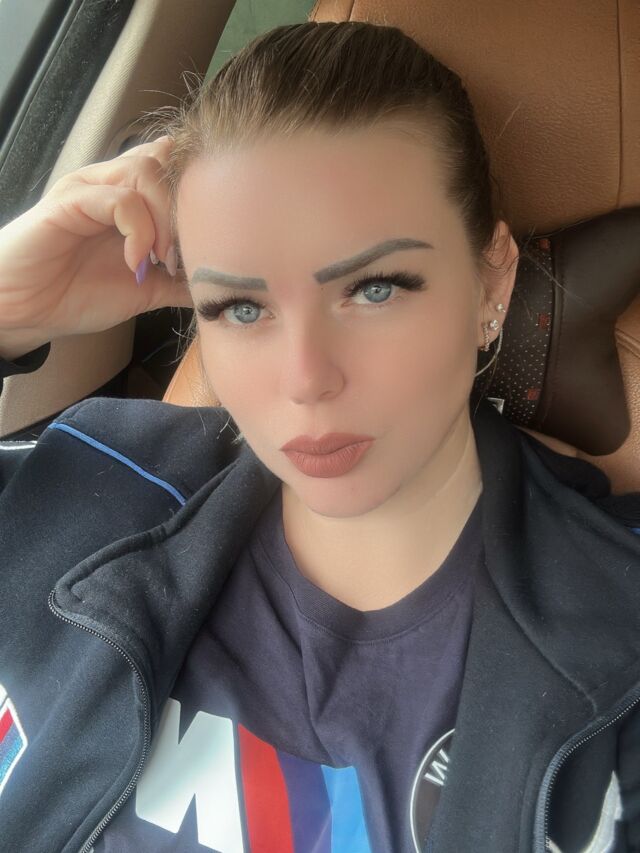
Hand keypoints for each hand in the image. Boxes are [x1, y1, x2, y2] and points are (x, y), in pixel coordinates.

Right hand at [0, 136, 192, 358]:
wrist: (24, 313)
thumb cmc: (75, 296)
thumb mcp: (144, 291)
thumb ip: (178, 281)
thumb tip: (218, 284)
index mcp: (128, 199)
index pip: (172, 169)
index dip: (194, 196)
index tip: (206, 239)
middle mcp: (109, 185)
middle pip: (167, 165)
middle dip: (184, 211)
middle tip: (183, 257)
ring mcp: (88, 189)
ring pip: (146, 172)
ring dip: (165, 218)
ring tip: (162, 259)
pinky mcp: (68, 201)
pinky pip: (117, 198)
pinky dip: (138, 229)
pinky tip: (137, 262)